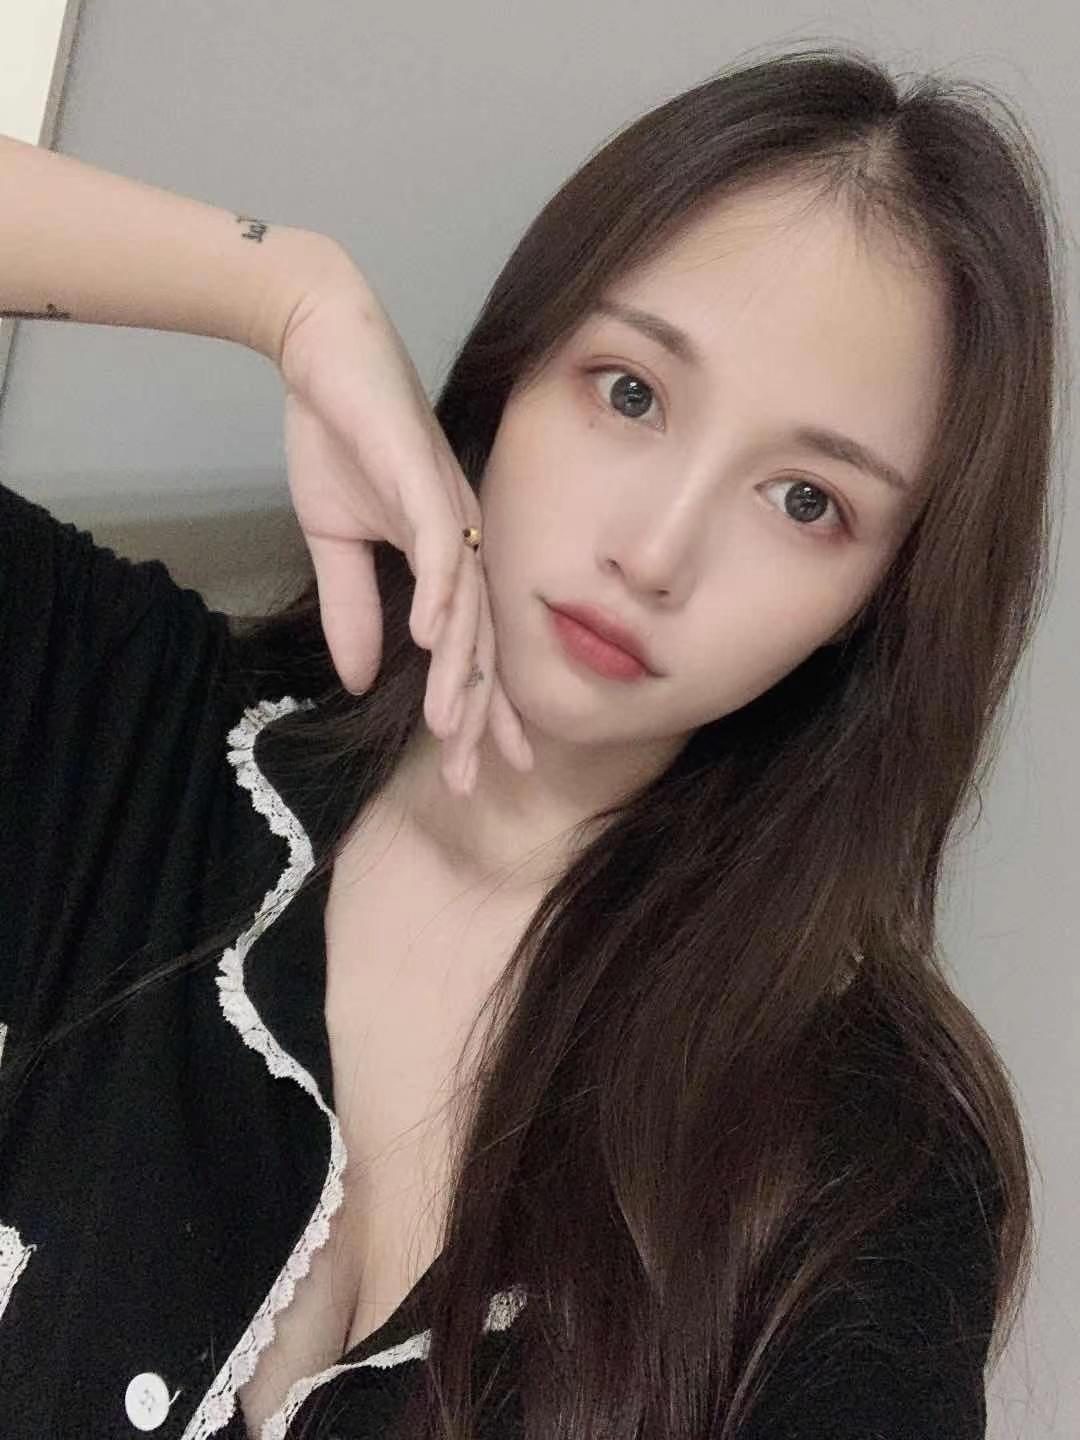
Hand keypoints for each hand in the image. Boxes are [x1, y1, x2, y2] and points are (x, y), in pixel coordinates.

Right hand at [271, 238, 531, 794]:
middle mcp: (465, 540)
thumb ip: (352, 611)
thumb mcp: (334, 543)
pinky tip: (432, 637)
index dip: (482, 708)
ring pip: (466, 604)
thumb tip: (359, 683)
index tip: (486, 768)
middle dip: (481, 714)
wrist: (325, 354)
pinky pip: (441, 543)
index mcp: (449, 557)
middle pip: (481, 641)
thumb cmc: (339, 439)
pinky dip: (438, 591)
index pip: (473, 648)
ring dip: (460, 668)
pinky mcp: (424, 477)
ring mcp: (450, 508)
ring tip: (453, 729)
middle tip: (481, 779)